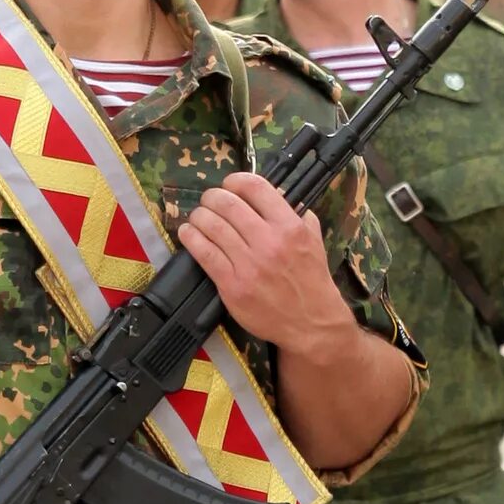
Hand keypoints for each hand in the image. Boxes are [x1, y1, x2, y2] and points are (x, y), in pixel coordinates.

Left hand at [179, 174, 355, 353]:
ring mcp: (248, 264)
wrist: (310, 323)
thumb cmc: (311, 281)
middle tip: (210, 201)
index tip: (230, 185)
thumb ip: (298, 217)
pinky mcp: (232, 285)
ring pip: (211, 226)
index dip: (235, 180)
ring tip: (198, 216)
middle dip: (212, 197)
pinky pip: (204, 253)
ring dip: (199, 216)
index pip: (255, 187)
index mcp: (290, 227)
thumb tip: (278, 197)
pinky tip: (188, 233)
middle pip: (227, 203)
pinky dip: (191, 238)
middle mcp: (268, 241)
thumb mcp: (314, 242)